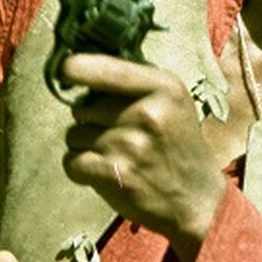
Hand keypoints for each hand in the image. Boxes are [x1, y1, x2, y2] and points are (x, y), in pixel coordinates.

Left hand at [59, 53, 226, 261]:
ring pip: (74, 135)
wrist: (197, 199)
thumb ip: (134, 81)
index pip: (100, 66)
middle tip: (116, 134)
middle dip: (90, 120)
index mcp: (163, 86)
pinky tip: (104, 172)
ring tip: (115, 155)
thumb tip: (82, 62)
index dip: (72, 68)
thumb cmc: (178, 145)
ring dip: (85, 146)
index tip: (64, 71)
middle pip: (81, 107)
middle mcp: (146, 112)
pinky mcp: (115, 174)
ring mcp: (130, 144)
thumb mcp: (172, 101)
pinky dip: (80, 169)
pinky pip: (71, 162)